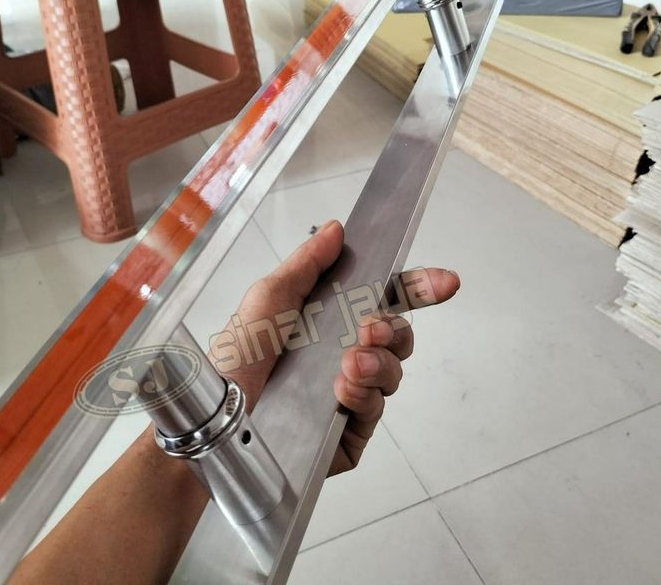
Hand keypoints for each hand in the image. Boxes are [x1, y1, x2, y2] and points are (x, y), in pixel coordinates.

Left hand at [208, 220, 459, 475]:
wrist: (217, 420)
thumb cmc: (235, 359)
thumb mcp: (267, 300)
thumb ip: (306, 264)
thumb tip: (336, 230)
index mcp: (330, 320)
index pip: (384, 300)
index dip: (417, 289)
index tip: (443, 282)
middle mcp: (344, 354)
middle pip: (398, 336)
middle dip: (395, 329)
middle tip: (373, 329)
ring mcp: (350, 393)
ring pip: (392, 373)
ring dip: (379, 363)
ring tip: (352, 362)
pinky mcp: (349, 431)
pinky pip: (376, 409)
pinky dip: (365, 394)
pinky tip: (344, 389)